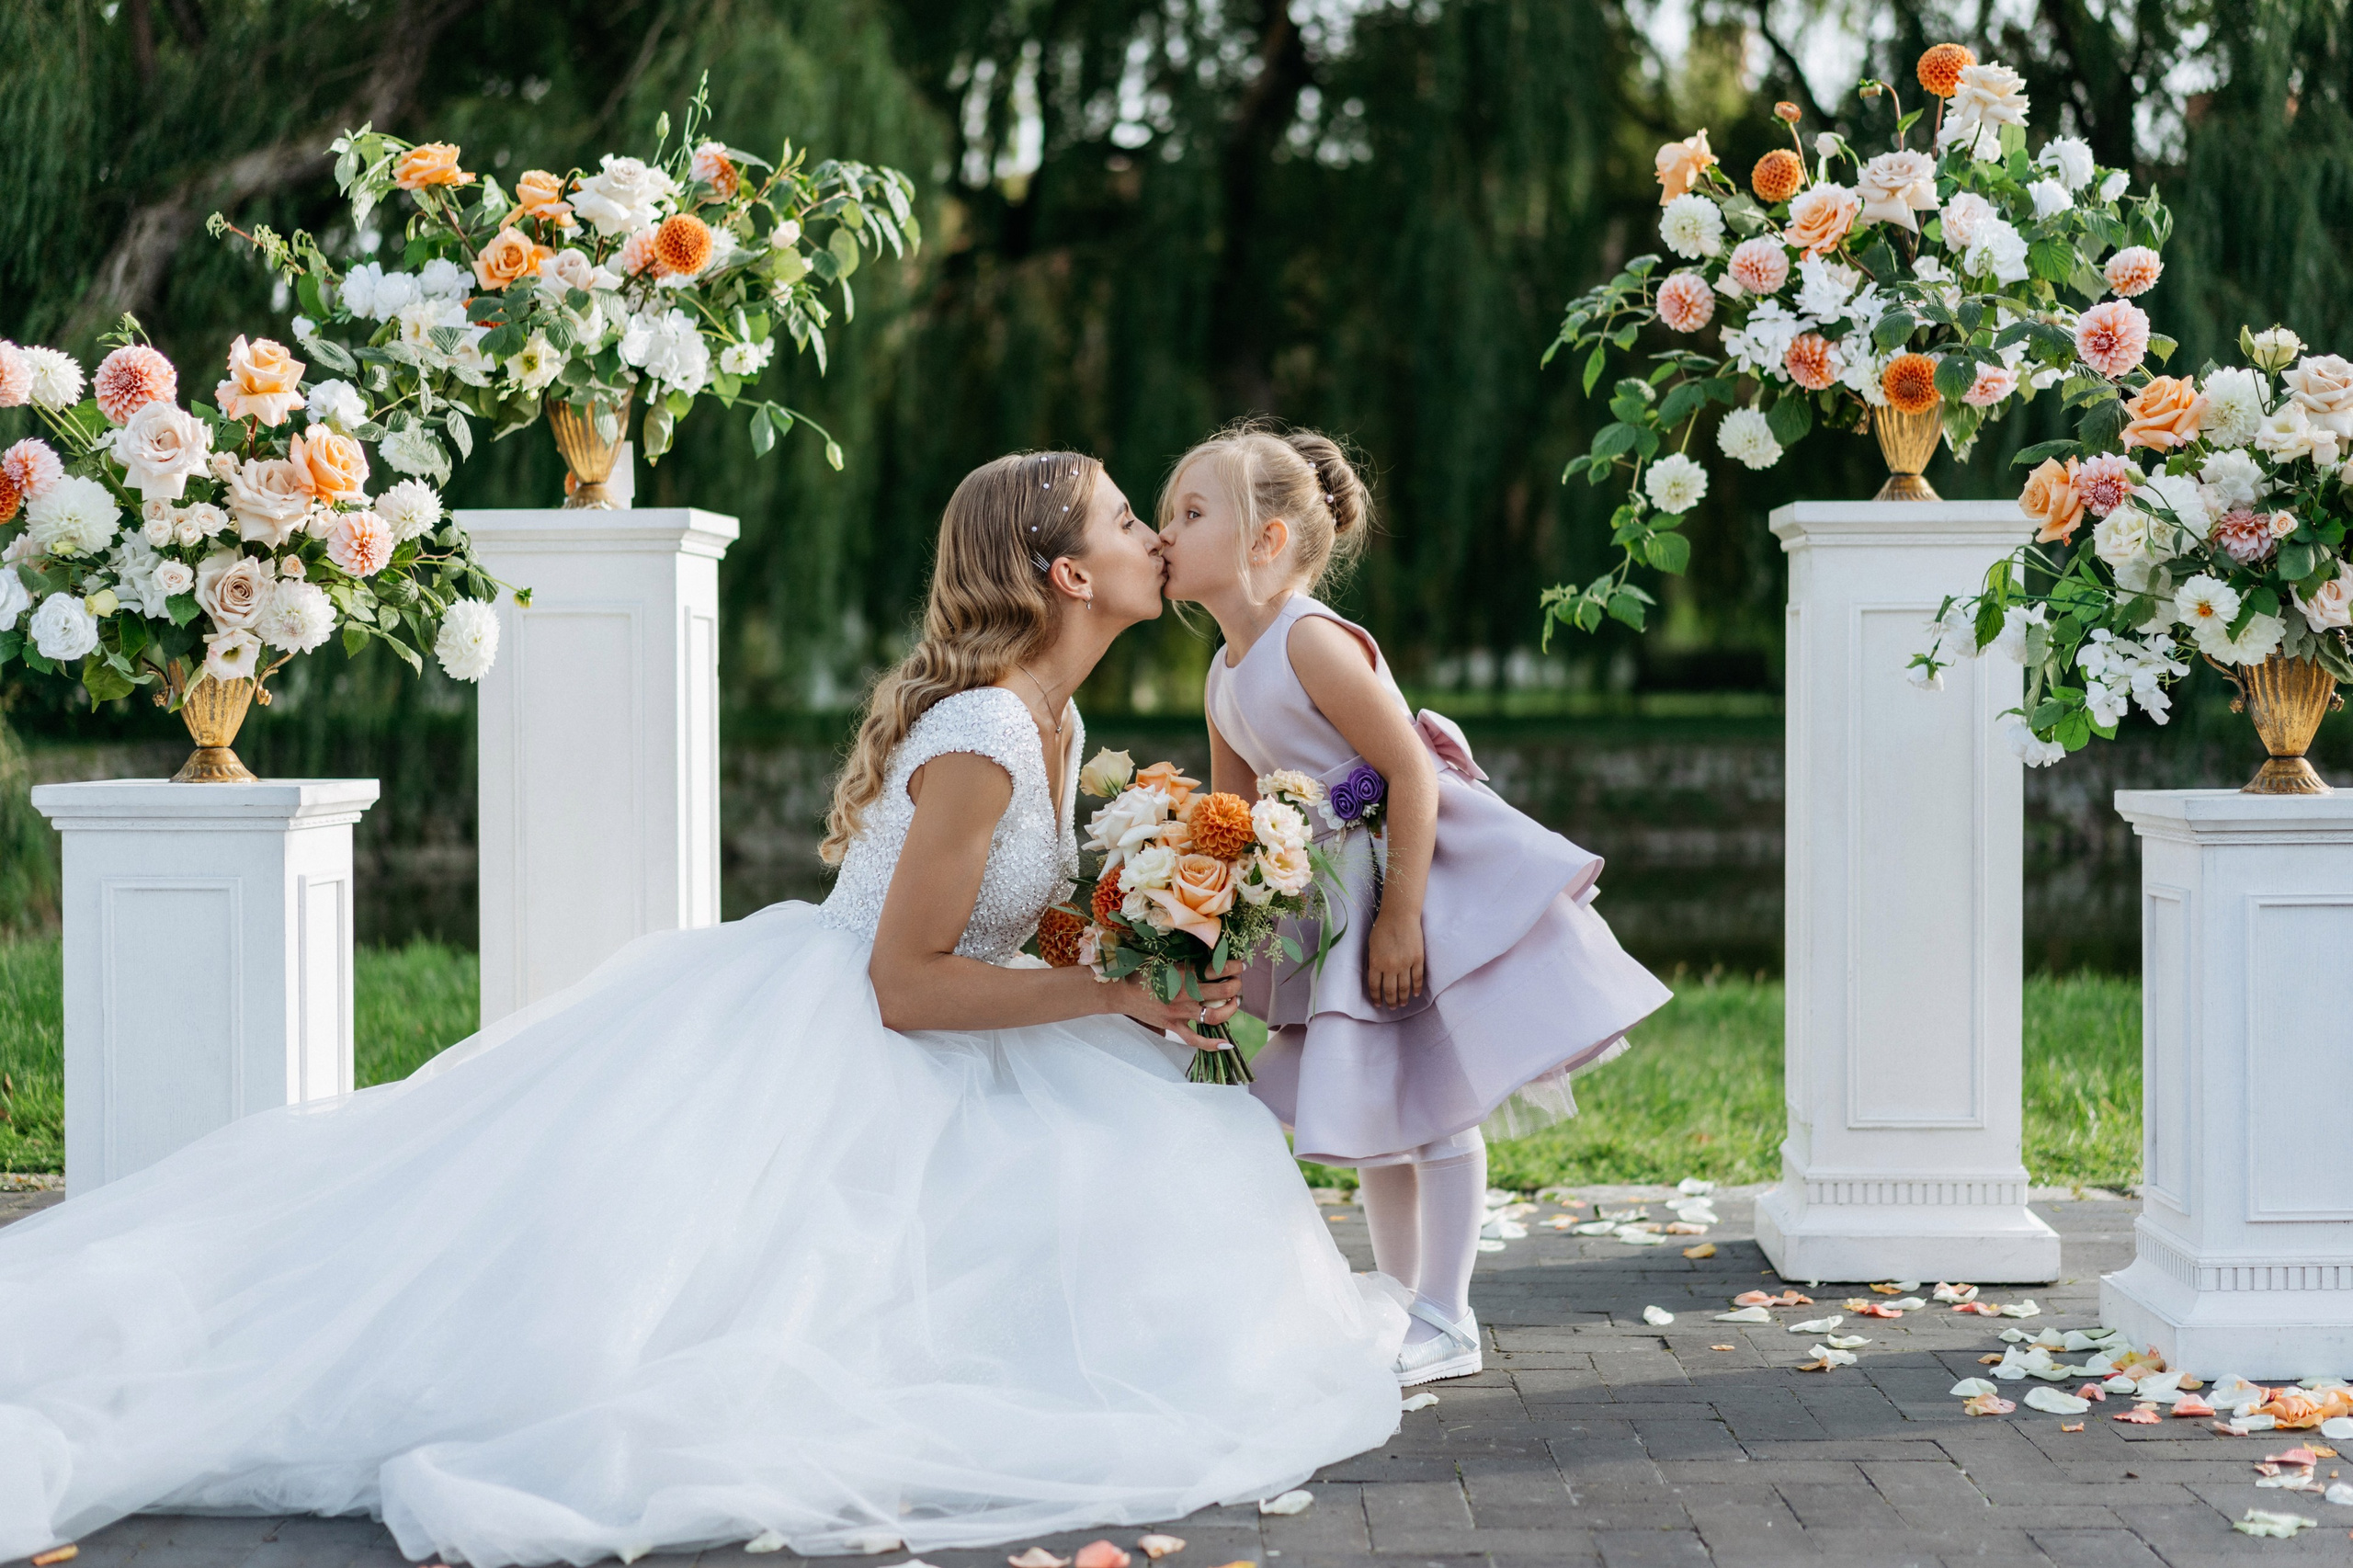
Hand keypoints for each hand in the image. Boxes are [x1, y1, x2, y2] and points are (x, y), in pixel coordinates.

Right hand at [1116, 960, 1243, 1047]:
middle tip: (1238, 981)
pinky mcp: (1173, 1026)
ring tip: (1235, 1001)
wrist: (1119, 991)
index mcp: (1184, 973)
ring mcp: (1180, 1013)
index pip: (1218, 969)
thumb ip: (1185, 957)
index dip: (1234, 966)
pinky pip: (1194, 1040)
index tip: (1239, 965)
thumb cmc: (1140, 970)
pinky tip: (1226, 1044)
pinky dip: (1211, 1044)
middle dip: (1236, 984)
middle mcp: (1186, 994)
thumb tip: (1207, 953)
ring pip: (1215, 1015)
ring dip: (1231, 1008)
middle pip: (1223, 991)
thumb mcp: (1164, 957)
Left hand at [1365, 909, 1425, 1008]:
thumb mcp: (1371, 946)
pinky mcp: (1417, 959)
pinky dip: (1417, 988)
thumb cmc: (1382, 928)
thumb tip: (1374, 975)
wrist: (1400, 915)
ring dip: (1403, 998)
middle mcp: (1390, 966)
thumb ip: (1373, 961)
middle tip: (1392, 1007)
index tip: (1378, 1004)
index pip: (1374, 986)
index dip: (1376, 997)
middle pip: (1390, 990)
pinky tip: (1416, 994)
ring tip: (1403, 1004)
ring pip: (1404, 987)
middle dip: (1390, 1001)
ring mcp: (1405, 963)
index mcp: (1376, 962)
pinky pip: (1417, 978)